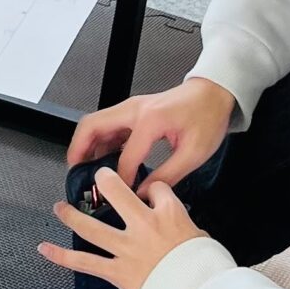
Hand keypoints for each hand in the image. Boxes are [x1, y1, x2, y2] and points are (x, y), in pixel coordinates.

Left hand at [39, 165, 206, 288]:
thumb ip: (179, 222)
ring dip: (72, 216)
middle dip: (105, 181)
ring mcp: (127, 248)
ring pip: (92, 227)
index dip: (151, 190)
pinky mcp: (116, 271)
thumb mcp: (199, 234)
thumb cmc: (202, 267)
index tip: (149, 194)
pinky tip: (45, 248)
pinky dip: (62, 257)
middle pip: (117, 193)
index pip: (156, 189)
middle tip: (97, 177)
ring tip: (59, 208)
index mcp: (168, 213)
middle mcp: (143, 226)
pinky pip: (85, 263)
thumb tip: (171, 220)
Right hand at [67, 74, 234, 189]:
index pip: (124, 157)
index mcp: (150, 120)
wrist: (213, 93)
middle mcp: (135, 109)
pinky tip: (104, 158)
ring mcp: (133, 107)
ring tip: (84, 169)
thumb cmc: (208, 116)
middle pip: (92, 126)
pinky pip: (108, 124)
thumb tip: (144, 193)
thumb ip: (167, 176)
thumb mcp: (194, 153)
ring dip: (86, 144)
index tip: (119, 195)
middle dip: (78, 150)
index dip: (119, 180)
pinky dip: (99, 140)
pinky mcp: (135, 110)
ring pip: (96, 123)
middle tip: (75, 173)